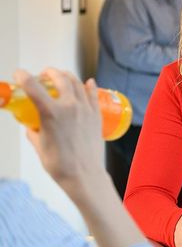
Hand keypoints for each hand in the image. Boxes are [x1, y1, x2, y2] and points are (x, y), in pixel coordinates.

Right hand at [17, 69, 104, 189]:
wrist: (83, 174)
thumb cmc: (58, 163)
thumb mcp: (39, 145)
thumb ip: (33, 132)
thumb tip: (32, 127)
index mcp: (51, 113)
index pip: (33, 87)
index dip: (23, 77)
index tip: (19, 74)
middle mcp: (69, 106)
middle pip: (60, 78)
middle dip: (50, 72)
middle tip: (45, 74)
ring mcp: (85, 109)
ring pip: (77, 83)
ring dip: (68, 76)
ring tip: (62, 77)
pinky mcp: (96, 115)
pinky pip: (93, 95)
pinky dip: (89, 86)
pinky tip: (88, 83)